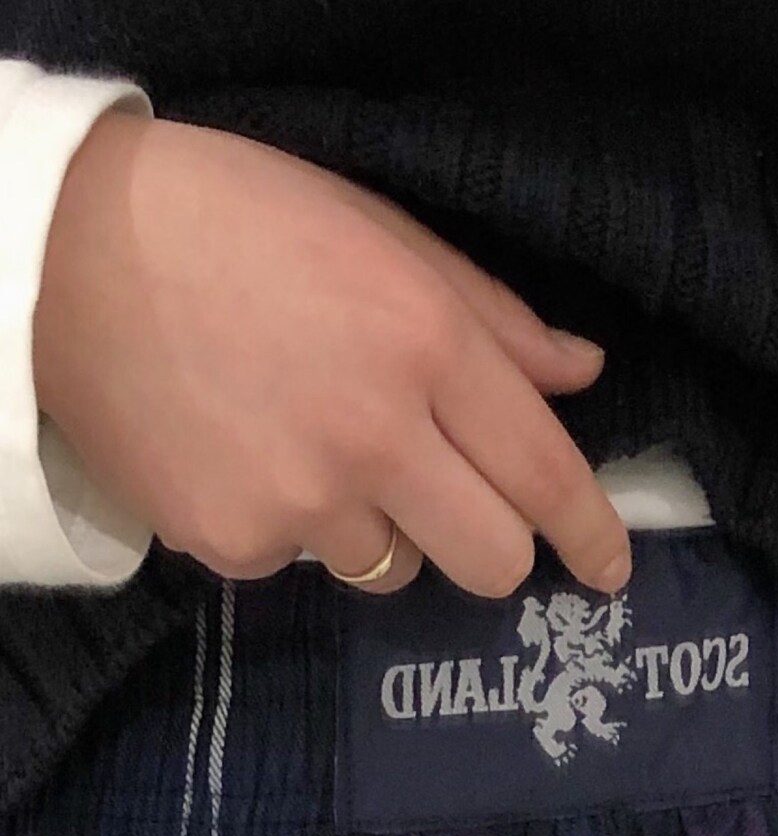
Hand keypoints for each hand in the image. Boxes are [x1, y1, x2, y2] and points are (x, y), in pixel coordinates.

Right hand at [33, 113, 631, 595]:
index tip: (611, 569)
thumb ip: (494, 319)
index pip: (544, 471)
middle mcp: (374, 437)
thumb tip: (581, 374)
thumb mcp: (382, 236)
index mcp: (425, 346)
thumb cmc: (238, 225)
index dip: (591, 531)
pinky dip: (292, 528)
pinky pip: (301, 566)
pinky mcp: (232, 544)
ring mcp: (299, 502)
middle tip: (463, 514)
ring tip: (312, 450)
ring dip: (381, 529)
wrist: (68, 259)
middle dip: (496, 549)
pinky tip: (249, 460)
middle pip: (492, 561)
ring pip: (394, 571)